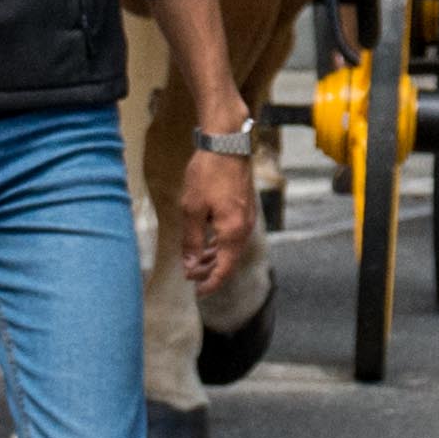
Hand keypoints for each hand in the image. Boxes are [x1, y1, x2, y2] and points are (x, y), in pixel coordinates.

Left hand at [178, 132, 263, 288]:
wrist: (227, 144)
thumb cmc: (207, 174)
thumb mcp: (192, 210)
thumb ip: (192, 241)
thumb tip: (191, 267)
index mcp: (233, 232)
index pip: (224, 268)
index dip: (211, 283)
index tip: (197, 293)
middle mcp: (245, 228)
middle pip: (230, 260)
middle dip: (210, 271)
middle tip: (190, 276)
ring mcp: (247, 217)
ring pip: (232, 247)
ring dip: (215, 257)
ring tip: (196, 262)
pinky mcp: (245, 208)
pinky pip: (234, 235)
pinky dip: (220, 243)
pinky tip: (207, 242)